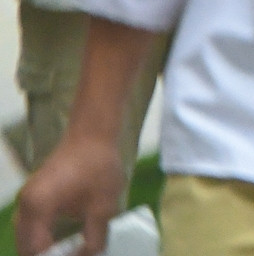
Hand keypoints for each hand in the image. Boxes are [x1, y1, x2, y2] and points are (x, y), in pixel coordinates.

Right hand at [15, 132, 124, 255]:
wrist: (91, 136)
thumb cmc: (98, 166)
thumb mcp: (103, 205)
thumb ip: (95, 236)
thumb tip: (89, 254)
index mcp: (38, 207)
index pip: (38, 250)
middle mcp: (24, 205)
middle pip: (26, 247)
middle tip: (72, 254)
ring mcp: (24, 201)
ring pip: (24, 238)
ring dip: (41, 250)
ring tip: (66, 252)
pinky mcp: (30, 197)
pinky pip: (28, 227)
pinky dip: (39, 238)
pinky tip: (60, 243)